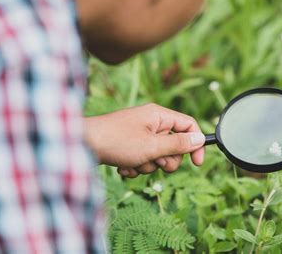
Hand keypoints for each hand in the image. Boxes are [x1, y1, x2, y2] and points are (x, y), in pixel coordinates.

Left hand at [84, 103, 204, 177]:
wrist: (81, 144)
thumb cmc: (116, 141)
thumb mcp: (152, 146)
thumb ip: (178, 144)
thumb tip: (199, 139)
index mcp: (159, 116)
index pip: (188, 125)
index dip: (196, 144)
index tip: (197, 163)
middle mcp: (150, 122)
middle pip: (174, 145)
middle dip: (165, 159)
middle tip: (154, 161)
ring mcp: (139, 134)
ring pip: (157, 155)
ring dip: (147, 165)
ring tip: (132, 162)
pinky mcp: (128, 145)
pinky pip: (142, 159)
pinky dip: (135, 166)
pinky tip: (122, 166)